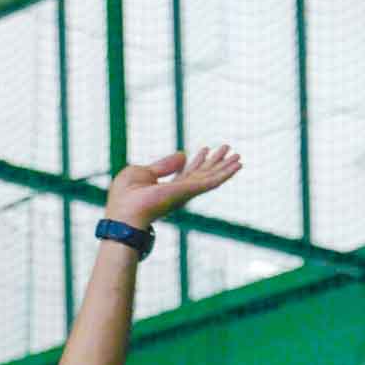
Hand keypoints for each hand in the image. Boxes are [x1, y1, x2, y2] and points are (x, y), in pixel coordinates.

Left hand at [105, 146, 240, 230]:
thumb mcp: (142, 172)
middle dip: (215, 162)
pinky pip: (213, 181)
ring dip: (225, 166)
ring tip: (238, 156)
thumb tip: (182, 154)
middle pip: (202, 175)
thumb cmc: (125, 197)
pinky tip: (237, 165)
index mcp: (166, 189)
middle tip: (227, 149)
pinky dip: (226, 172)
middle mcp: (179, 193)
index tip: (205, 149)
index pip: (186, 174)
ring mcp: (186, 193)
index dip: (196, 161)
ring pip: (211, 177)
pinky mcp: (190, 192)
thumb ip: (163, 165)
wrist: (126, 215)